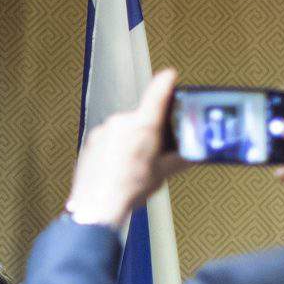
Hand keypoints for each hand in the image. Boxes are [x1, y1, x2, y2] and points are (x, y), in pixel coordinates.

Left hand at [64, 68, 190, 229]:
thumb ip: (179, 160)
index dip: (166, 83)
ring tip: (133, 167)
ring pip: (124, 130)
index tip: (170, 76)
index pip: (158, 94)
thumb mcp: (161, 175)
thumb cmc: (127, 191)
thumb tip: (192, 155)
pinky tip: (118, 169)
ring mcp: (103, 132)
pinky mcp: (91, 142)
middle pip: (141, 119)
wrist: (96, 207)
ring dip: (131, 142)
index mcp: (142, 126)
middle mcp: (121, 123)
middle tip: (153, 153)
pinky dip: (116, 150)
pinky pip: (109, 140)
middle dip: (149, 132)